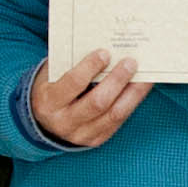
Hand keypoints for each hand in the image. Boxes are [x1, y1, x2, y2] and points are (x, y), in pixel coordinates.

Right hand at [29, 47, 150, 150]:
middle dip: (117, 80)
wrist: (44, 121)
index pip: (73, 83)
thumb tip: (105, 47)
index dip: (90, 67)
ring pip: (114, 115)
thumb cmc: (52, 88)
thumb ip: (72, 62)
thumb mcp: (53, 74)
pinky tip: (141, 88)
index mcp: (49, 102)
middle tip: (130, 62)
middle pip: (98, 102)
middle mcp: (64, 122)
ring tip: (143, 75)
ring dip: (132, 93)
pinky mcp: (97, 139)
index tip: (105, 53)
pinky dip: (132, 103)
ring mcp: (81, 135)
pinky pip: (119, 121)